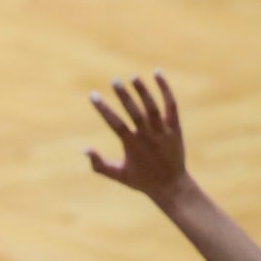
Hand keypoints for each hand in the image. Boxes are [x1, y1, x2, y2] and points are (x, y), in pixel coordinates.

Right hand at [87, 72, 186, 196]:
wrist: (171, 185)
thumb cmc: (141, 180)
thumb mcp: (117, 175)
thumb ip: (99, 164)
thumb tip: (84, 149)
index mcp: (132, 146)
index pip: (115, 124)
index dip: (103, 109)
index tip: (93, 95)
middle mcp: (148, 137)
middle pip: (135, 112)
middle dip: (124, 96)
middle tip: (114, 81)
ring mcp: (163, 132)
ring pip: (153, 108)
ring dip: (143, 91)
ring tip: (132, 77)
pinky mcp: (175, 128)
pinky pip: (171, 106)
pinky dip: (165, 90)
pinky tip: (157, 74)